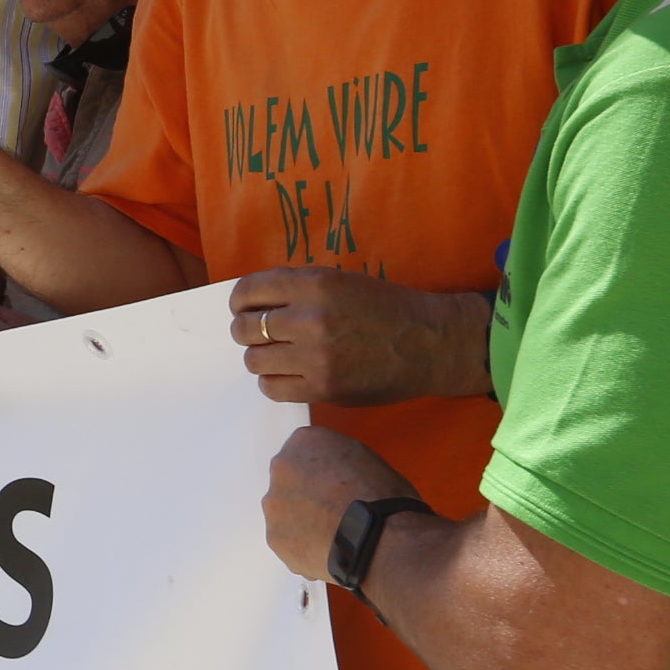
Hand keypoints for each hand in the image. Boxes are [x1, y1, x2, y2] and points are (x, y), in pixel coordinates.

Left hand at [225, 272, 493, 406]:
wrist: (429, 343)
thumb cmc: (385, 308)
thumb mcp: (341, 281)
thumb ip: (298, 288)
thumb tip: (253, 302)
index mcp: (314, 284)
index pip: (248, 291)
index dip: (239, 302)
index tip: (244, 309)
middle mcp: (310, 317)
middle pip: (245, 329)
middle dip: (247, 332)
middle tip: (261, 336)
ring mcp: (315, 356)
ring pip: (254, 360)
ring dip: (261, 358)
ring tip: (278, 357)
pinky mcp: (323, 387)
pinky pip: (272, 388)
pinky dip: (273, 382)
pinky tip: (288, 376)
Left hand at [262, 424, 413, 581]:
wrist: (379, 538)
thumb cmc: (383, 498)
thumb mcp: (365, 458)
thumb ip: (337, 460)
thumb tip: (334, 474)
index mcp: (305, 441)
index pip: (304, 453)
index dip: (320, 473)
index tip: (332, 486)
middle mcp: (282, 467)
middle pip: (290, 482)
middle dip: (307, 496)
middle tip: (332, 512)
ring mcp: (274, 504)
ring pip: (285, 513)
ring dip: (302, 522)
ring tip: (332, 536)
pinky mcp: (275, 537)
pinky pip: (287, 541)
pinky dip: (303, 546)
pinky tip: (327, 550)